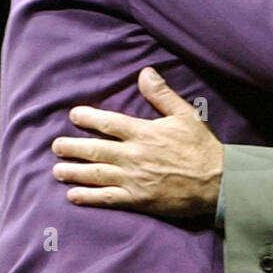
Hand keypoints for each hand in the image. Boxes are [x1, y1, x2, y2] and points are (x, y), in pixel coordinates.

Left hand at [51, 67, 222, 218]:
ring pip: (95, 174)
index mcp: (143, 132)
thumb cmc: (201, 147)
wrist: (217, 182)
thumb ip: (162, 94)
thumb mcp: (186, 114)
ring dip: (73, 171)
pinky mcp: (137, 199)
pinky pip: (107, 198)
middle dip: (72, 147)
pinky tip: (73, 196)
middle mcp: (133, 155)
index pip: (108, 122)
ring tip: (57, 170)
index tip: (74, 115)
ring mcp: (133, 179)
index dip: (88, 117)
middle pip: (94, 149)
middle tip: (55, 146)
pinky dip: (88, 197)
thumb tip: (145, 72)